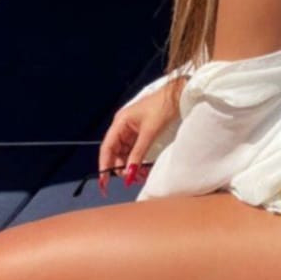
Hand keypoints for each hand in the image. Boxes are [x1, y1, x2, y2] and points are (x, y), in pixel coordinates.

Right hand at [97, 79, 184, 195]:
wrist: (177, 96)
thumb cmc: (161, 108)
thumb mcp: (149, 133)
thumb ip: (138, 154)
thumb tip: (129, 174)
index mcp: (120, 122)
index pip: (107, 148)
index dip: (104, 166)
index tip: (104, 182)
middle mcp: (122, 126)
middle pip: (115, 152)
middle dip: (121, 168)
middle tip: (131, 180)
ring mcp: (130, 130)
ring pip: (124, 153)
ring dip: (130, 166)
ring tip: (140, 177)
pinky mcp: (139, 133)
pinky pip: (133, 150)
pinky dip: (136, 160)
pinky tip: (143, 169)